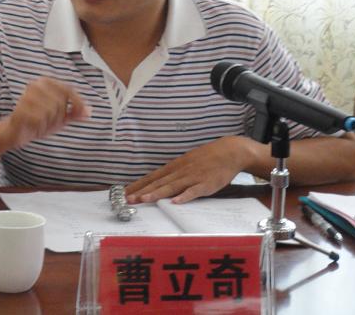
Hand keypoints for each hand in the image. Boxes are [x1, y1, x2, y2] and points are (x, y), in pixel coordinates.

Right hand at [4, 77, 90, 146]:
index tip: (83, 114)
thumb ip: (74, 113)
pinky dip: (40, 126)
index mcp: (46, 82)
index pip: (68, 89)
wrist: (16, 132)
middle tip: (50, 122)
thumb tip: (90, 111)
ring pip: (51, 111)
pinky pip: (40, 119)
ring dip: (49, 123)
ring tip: (41, 124)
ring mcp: (26, 95)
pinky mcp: (20, 108)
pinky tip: (34, 126)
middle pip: (60, 102)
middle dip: (59, 117)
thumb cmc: (39, 121)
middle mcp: (36, 84)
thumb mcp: (60, 117)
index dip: (78, 102)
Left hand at [125, 136, 254, 203]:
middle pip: (158, 182)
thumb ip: (174, 173)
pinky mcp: (206, 184)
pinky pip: (193, 191)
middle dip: (142, 191)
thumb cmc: (207, 158)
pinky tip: (175, 202)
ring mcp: (192, 177)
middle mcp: (180, 171)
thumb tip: (160, 182)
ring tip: (144, 200)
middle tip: (127, 199)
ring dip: (157, 193)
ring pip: (171, 186)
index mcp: (175, 167)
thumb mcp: (187, 163)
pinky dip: (184, 196)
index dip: (138, 185)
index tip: (125, 192)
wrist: (229, 151)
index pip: (152, 177)